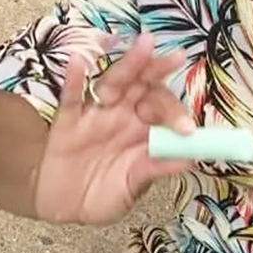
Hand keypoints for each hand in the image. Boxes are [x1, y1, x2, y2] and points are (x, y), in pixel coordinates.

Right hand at [33, 33, 194, 225]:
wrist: (62, 206)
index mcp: (142, 129)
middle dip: (157, 72)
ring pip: (112, 84)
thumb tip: (190, 159)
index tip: (187, 129)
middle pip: (142, 86)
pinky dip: (73, 79)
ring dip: (128, 65)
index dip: (175, 114)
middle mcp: (121, 115)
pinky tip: (78, 61)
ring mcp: (94, 115)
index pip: (162, 109)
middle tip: (174, 57)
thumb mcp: (133, 186)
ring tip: (143, 46)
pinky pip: (71, 97)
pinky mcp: (67, 121)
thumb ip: (155, 169)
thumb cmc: (102, 194)